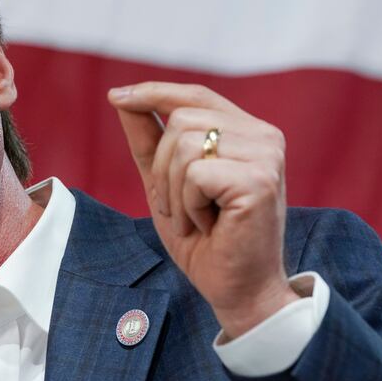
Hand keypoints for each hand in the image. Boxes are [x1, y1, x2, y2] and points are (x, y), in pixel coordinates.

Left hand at [108, 82, 299, 337]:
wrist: (235, 288)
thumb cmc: (203, 236)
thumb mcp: (164, 180)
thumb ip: (148, 138)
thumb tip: (121, 96)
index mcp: (246, 131)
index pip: (195, 96)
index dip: (154, 92)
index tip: (115, 97)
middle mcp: (263, 136)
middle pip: (181, 120)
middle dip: (162, 168)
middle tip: (177, 207)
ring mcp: (266, 156)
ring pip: (184, 145)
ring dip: (174, 191)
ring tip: (194, 219)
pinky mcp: (259, 181)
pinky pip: (194, 174)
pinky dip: (187, 205)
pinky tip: (208, 226)